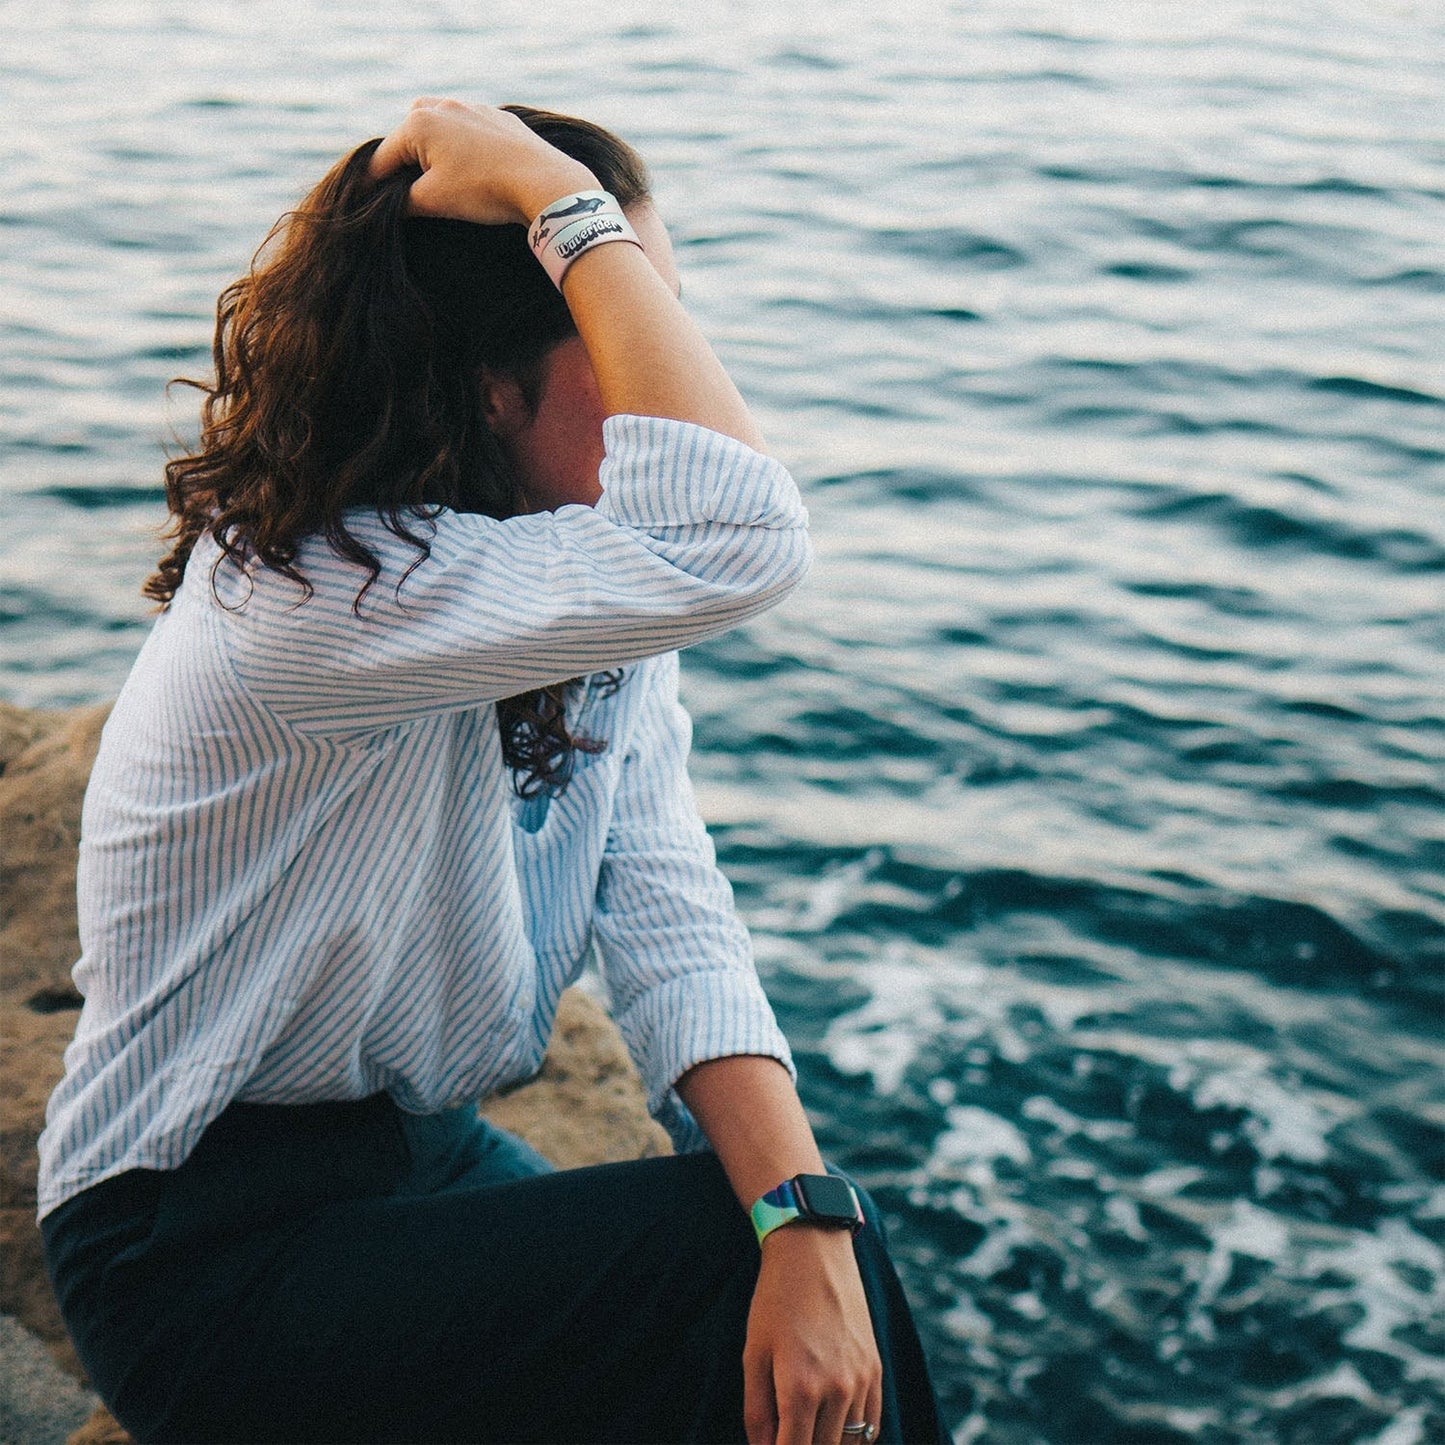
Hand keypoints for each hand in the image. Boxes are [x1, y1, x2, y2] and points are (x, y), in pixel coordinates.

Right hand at [368, 98, 597, 226]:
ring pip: (440, 127)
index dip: (373, 184)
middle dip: (406, 161)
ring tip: (444, 179)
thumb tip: (389, 204)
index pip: (383, 157)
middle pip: (408, 135)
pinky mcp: (499, 118)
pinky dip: (463, 146)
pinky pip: (470, 129)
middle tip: (412, 191)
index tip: (368, 202)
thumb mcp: (434, 201)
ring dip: (434, 150)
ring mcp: (473, 107)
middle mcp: (442, 105)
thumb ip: (402, 201)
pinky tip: (474, 169)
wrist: (542, 181)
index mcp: (419, 123)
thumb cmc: (483, 190)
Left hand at [743, 1225, 882, 1444]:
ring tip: (804, 1430)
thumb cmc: (775, 1300)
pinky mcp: (875, 1370)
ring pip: (848, 1444)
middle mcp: (838, 1390)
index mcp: (800, 1389)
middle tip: (783, 1433)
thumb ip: (757, 1412)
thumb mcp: (754, 1354)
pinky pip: (871, 1425)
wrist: (813, 1251)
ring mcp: (862, 1381)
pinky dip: (853, 1437)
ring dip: (825, 1444)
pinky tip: (832, 1429)